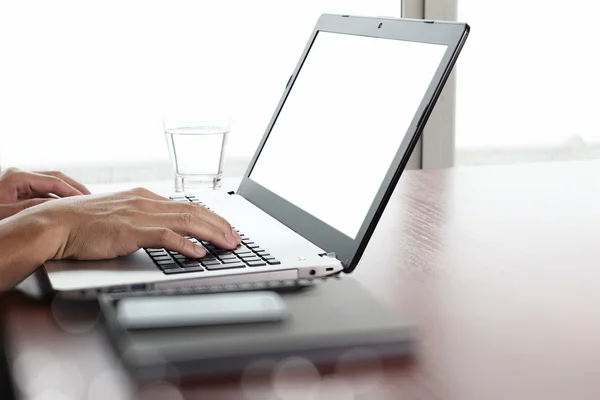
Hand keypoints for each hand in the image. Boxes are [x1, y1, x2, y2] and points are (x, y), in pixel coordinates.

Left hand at [0, 168, 89, 218]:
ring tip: (82, 203)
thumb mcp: (5, 213)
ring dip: (67, 192)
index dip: (72, 191)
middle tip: (91, 199)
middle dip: (75, 187)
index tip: (86, 201)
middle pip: (56, 177)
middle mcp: (20, 175)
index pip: (54, 181)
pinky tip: (66, 207)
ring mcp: (20, 181)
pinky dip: (57, 198)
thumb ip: (30, 208)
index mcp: (17, 177)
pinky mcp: (20, 190)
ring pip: (51, 184)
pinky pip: (43, 191)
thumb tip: (57, 207)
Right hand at [29, 187, 241, 260]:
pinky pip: (167, 236)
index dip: (211, 217)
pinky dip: (187, 245)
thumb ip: (141, 220)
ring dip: (213, 233)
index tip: (225, 229)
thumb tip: (162, 231)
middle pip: (194, 211)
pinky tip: (200, 253)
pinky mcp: (131, 230)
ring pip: (187, 221)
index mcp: (144, 197)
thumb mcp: (118, 216)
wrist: (56, 224)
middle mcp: (146, 201)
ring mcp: (140, 214)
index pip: (187, 205)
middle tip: (236, 239)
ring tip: (228, 245)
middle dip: (220, 225)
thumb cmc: (83, 224)